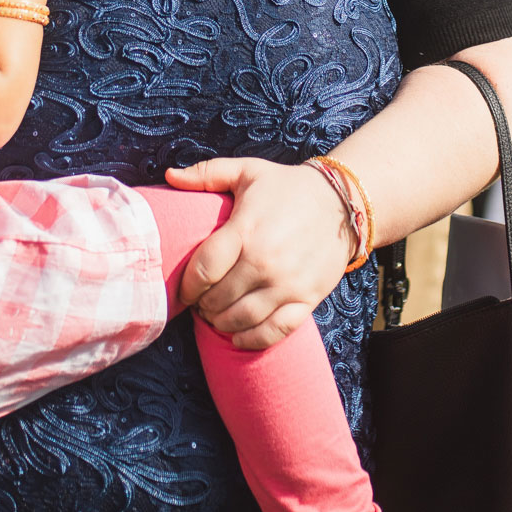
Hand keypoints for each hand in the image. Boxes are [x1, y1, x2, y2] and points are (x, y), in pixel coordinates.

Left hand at [163, 157, 351, 349]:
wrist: (342, 202)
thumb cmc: (287, 187)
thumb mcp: (248, 171)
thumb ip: (207, 174)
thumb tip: (169, 175)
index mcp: (246, 230)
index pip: (204, 270)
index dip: (187, 286)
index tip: (183, 290)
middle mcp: (265, 261)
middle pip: (219, 298)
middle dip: (203, 305)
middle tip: (200, 302)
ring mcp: (287, 283)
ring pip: (242, 319)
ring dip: (221, 323)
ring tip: (216, 316)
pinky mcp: (307, 298)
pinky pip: (275, 331)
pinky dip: (253, 340)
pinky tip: (238, 337)